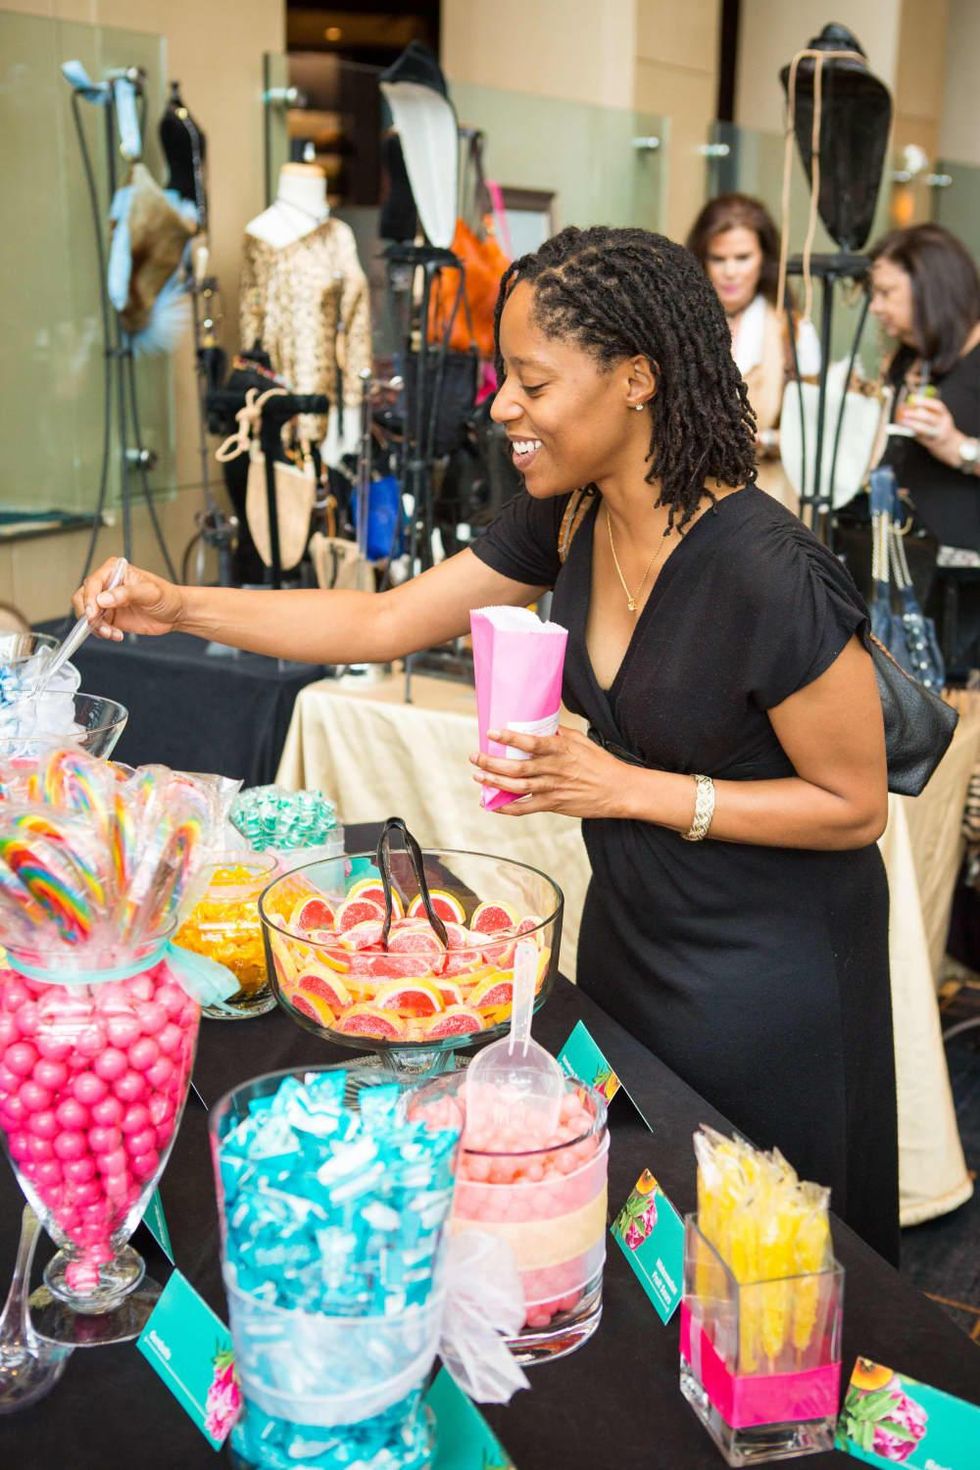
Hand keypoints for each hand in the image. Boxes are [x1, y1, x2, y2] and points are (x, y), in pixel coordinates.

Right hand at [72, 559, 185, 639]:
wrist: (175, 613)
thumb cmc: (168, 596)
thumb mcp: (151, 593)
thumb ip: (128, 594)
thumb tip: (104, 598)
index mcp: (115, 570)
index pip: (93, 582)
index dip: (89, 598)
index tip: (93, 612)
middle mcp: (107, 584)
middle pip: (83, 597)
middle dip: (89, 615)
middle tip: (101, 626)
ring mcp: (106, 601)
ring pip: (87, 614)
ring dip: (96, 627)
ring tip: (112, 633)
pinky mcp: (109, 617)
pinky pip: (96, 626)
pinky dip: (102, 633)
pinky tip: (116, 635)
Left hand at [469, 725, 632, 818]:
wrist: (618, 790)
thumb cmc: (600, 763)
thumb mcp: (581, 741)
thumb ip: (558, 734)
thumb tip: (539, 726)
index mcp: (560, 750)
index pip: (530, 743)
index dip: (509, 739)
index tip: (492, 733)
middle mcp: (554, 769)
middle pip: (517, 767)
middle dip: (491, 763)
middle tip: (475, 757)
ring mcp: (553, 789)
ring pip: (517, 787)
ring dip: (494, 783)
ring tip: (478, 777)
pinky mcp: (554, 805)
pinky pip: (526, 808)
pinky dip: (508, 808)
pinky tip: (493, 805)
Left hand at [898, 394, 962, 466]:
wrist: (949, 444)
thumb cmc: (939, 427)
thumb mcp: (938, 417)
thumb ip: (927, 411)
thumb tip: (910, 403)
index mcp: (945, 415)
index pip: (937, 406)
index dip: (925, 401)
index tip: (913, 399)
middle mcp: (943, 424)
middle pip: (930, 418)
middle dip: (916, 415)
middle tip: (905, 412)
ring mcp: (938, 434)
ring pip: (925, 429)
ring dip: (913, 424)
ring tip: (903, 421)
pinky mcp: (932, 443)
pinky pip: (920, 437)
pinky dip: (912, 432)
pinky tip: (905, 429)